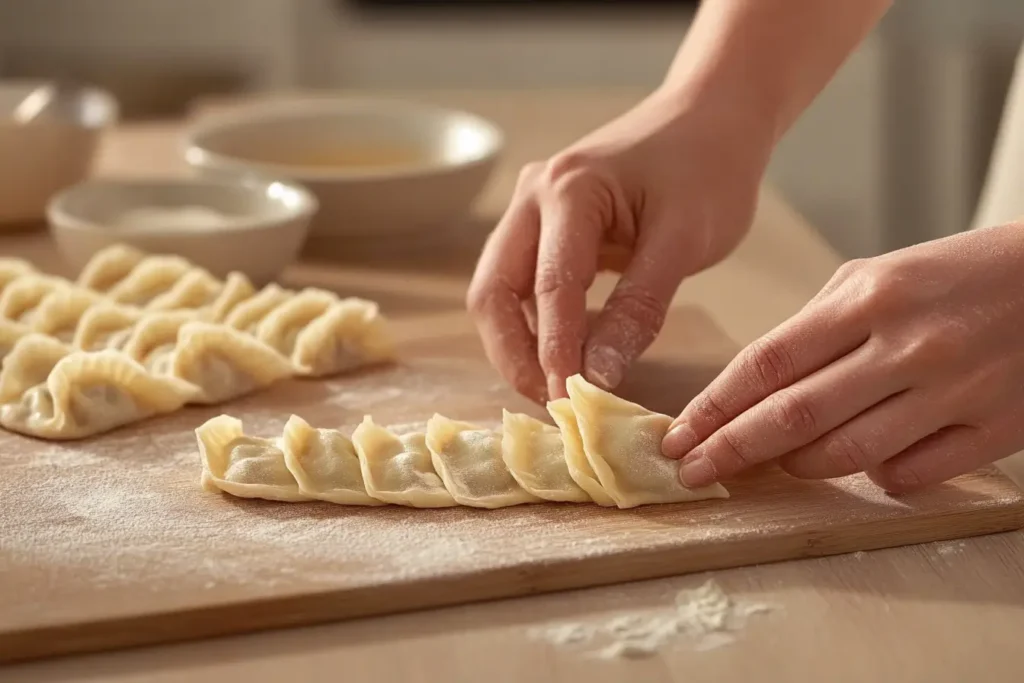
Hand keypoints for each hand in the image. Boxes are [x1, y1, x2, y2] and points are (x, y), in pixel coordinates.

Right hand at [467, 89, 771, 401]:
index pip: (549, 286)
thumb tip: (599, 377)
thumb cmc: (708, 169)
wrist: (711, 118)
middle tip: (553, 403)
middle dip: (515, 355)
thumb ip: (639, 309)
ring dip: (520, 345)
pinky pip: (522, 287)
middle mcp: (532, 198)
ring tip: (560, 388)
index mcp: (567, 190)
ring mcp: (530, 211)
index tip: (569, 404)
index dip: (556, 351)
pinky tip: (568, 355)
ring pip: (498, 293)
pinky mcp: (542, 229)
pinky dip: (537, 327)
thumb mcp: (684, 240)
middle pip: (492, 292)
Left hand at [664, 223, 1023, 491]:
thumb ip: (817, 327)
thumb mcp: (878, 276)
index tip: (677, 435)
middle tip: (690, 473)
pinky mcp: (993, 429)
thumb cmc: (957, 275)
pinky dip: (873, 476)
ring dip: (795, 467)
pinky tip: (861, 464)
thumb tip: (758, 388)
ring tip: (770, 466)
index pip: (767, 363)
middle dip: (730, 449)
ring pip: (846, 454)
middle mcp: (905, 346)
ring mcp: (951, 391)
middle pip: (793, 415)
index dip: (714, 406)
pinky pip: (909, 474)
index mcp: (869, 298)